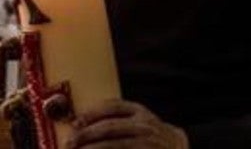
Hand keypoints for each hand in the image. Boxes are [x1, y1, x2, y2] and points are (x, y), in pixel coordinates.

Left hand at [66, 100, 187, 148]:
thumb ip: (118, 119)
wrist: (180, 147)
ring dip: (94, 148)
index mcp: (139, 111)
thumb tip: (82, 123)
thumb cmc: (152, 134)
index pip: (112, 106)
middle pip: (110, 127)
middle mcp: (144, 125)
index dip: (92, 113)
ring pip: (115, 144)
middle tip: (70, 142)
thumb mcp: (139, 120)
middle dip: (87, 134)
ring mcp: (148, 142)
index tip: (75, 122)